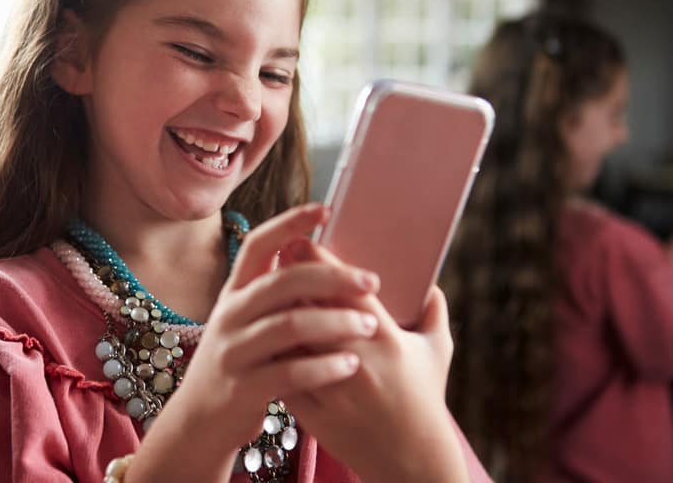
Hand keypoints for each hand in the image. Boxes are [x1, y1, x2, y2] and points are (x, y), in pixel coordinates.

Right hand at [125, 204, 380, 482]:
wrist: (201, 419)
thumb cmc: (240, 362)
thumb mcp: (246, 320)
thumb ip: (275, 294)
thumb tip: (320, 258)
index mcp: (236, 291)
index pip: (259, 243)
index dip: (290, 223)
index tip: (326, 209)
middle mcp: (231, 314)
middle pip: (283, 282)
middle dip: (332, 276)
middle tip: (372, 281)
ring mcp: (234, 350)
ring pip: (289, 325)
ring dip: (335, 322)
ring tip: (370, 325)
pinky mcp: (243, 387)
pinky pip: (290, 372)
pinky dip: (324, 366)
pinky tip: (350, 364)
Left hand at [282, 242, 467, 482]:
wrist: (411, 460)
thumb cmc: (425, 400)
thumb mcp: (437, 353)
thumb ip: (434, 313)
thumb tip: (429, 283)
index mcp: (385, 337)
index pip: (345, 287)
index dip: (319, 261)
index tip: (302, 241)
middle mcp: (357, 358)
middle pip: (310, 307)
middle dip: (290, 279)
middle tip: (278, 258)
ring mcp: (331, 386)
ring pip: (289, 339)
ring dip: (276, 313)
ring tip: (267, 294)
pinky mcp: (311, 410)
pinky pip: (281, 372)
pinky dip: (271, 352)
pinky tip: (264, 334)